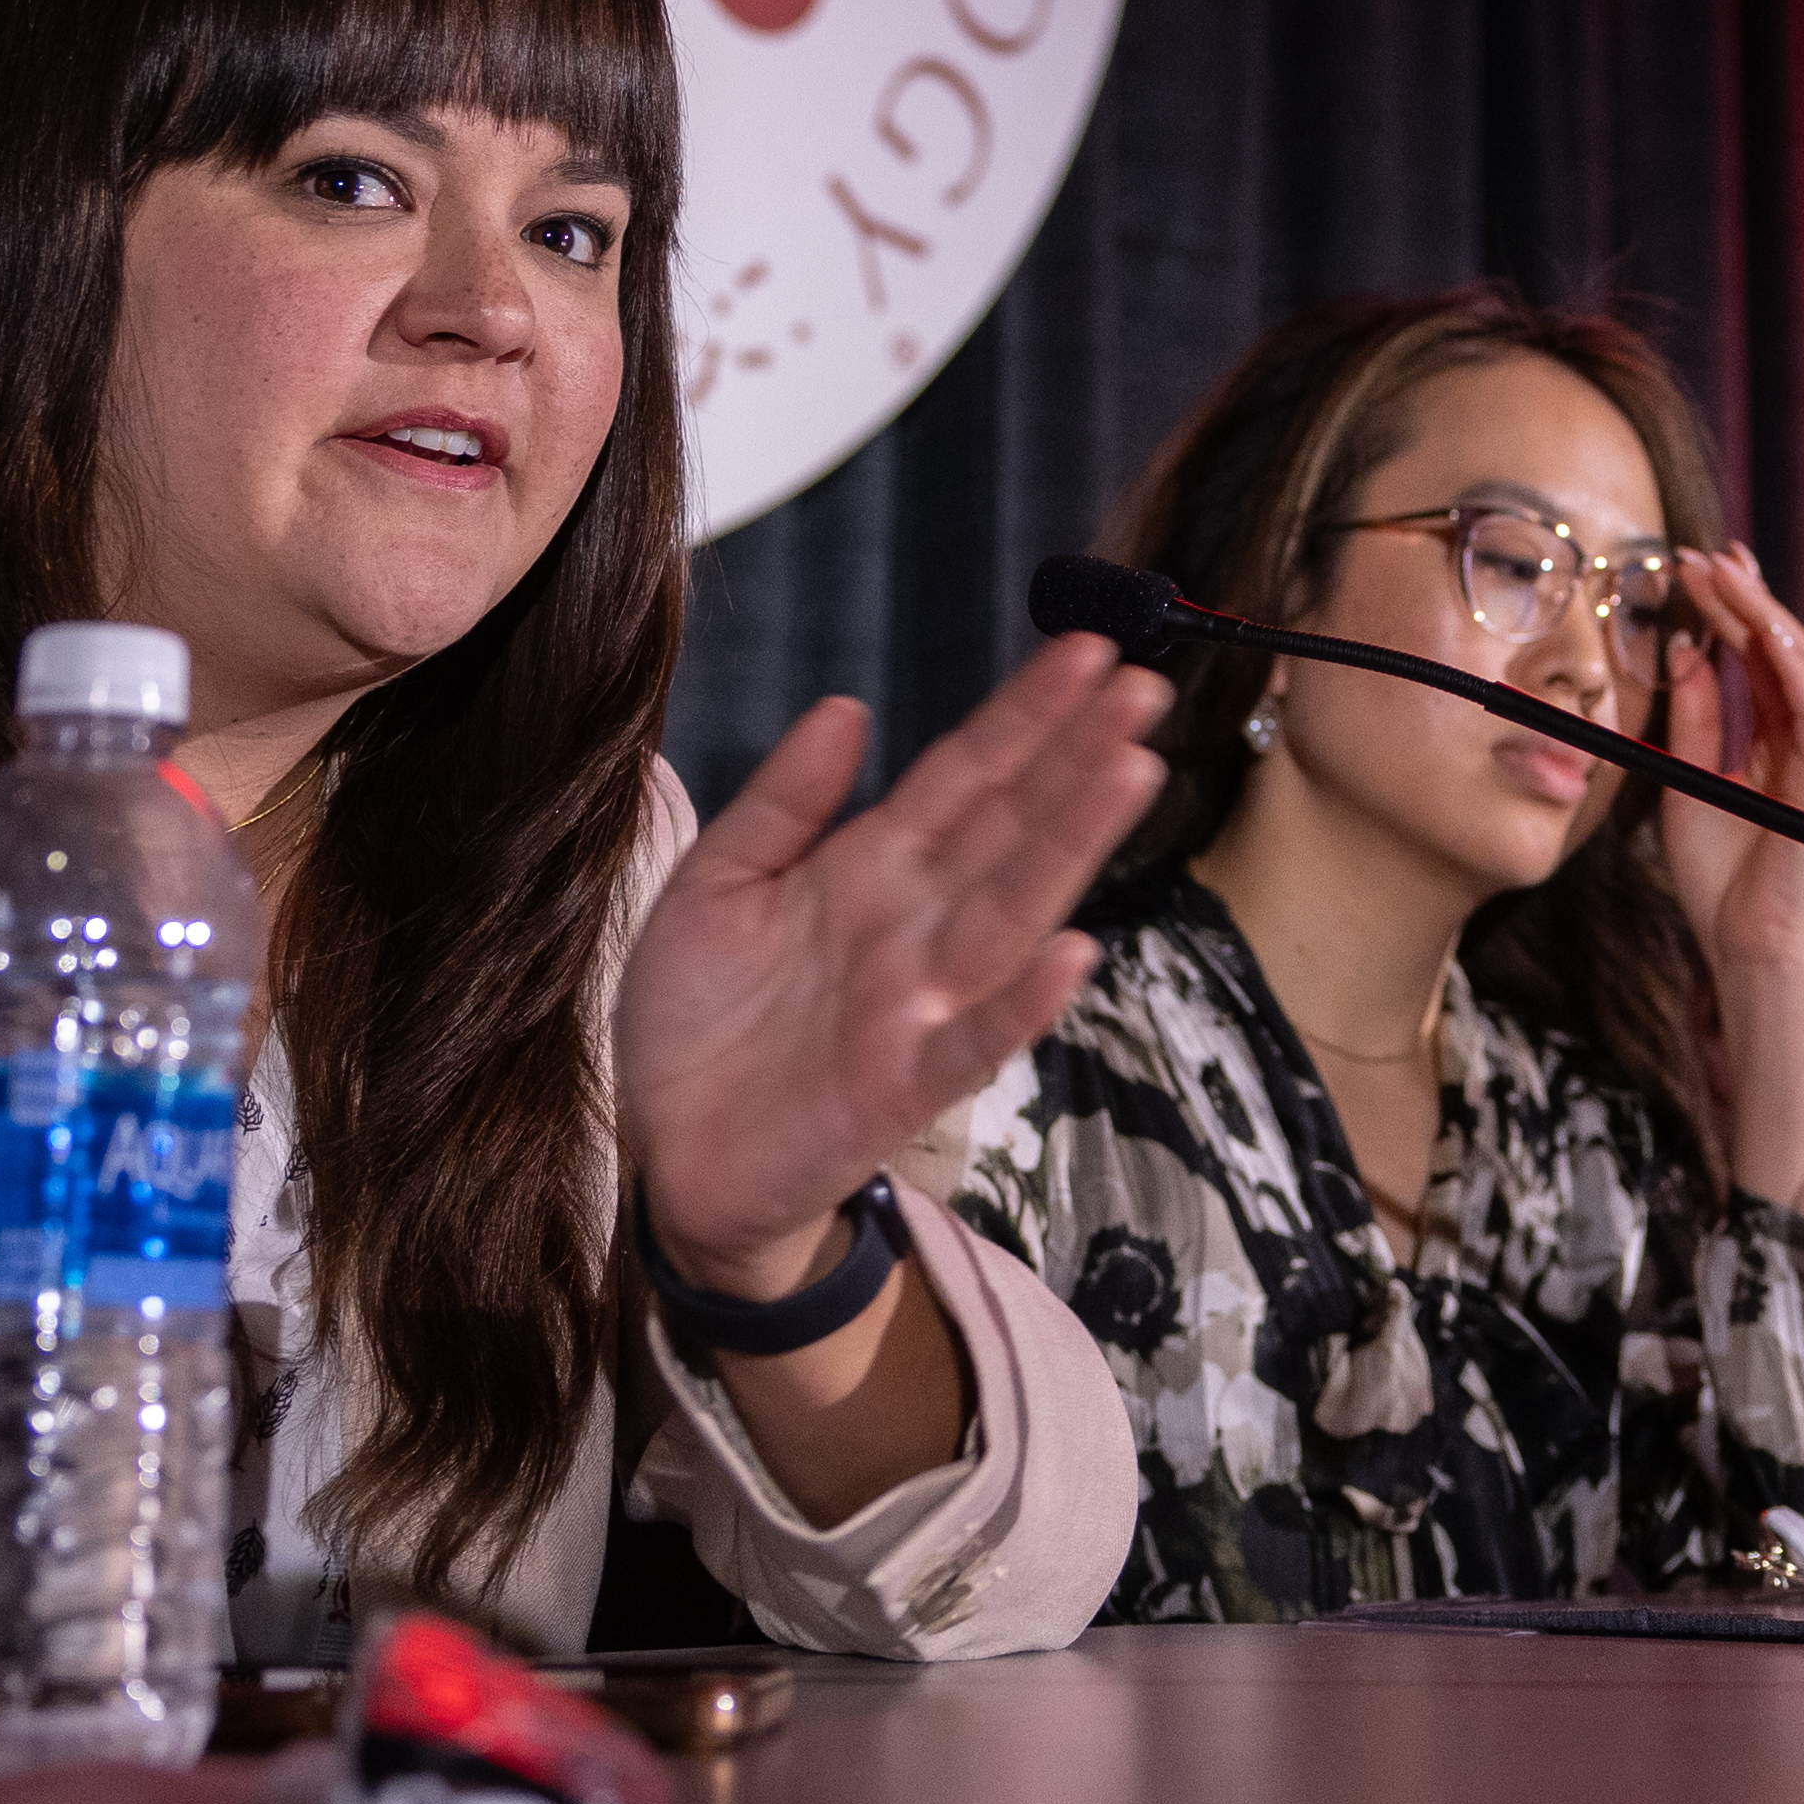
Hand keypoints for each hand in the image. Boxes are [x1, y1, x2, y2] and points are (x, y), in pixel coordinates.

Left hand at [616, 636, 1170, 1290]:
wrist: (661, 1153)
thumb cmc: (695, 1018)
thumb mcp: (717, 883)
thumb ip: (783, 801)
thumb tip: (847, 707)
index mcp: (871, 866)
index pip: (966, 774)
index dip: (1025, 715)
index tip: (1086, 651)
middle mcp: (913, 925)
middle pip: (1009, 827)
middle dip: (1077, 758)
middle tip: (1142, 687)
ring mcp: (917, 1003)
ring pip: (1010, 911)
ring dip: (1071, 846)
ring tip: (1130, 772)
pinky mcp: (900, 1086)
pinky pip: (972, 1040)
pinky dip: (1021, 1004)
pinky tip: (1072, 954)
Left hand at [1642, 545, 1803, 983]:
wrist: (1748, 948)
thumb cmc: (1720, 882)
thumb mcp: (1689, 782)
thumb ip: (1693, 721)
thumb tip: (1684, 655)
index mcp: (1779, 744)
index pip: (1761, 659)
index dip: (1734, 609)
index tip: (1700, 566)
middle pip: (1783, 650)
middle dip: (1747, 597)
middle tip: (1709, 553)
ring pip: (1801, 666)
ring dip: (1762, 614)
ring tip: (1724, 573)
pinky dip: (1789, 663)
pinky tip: (1760, 625)